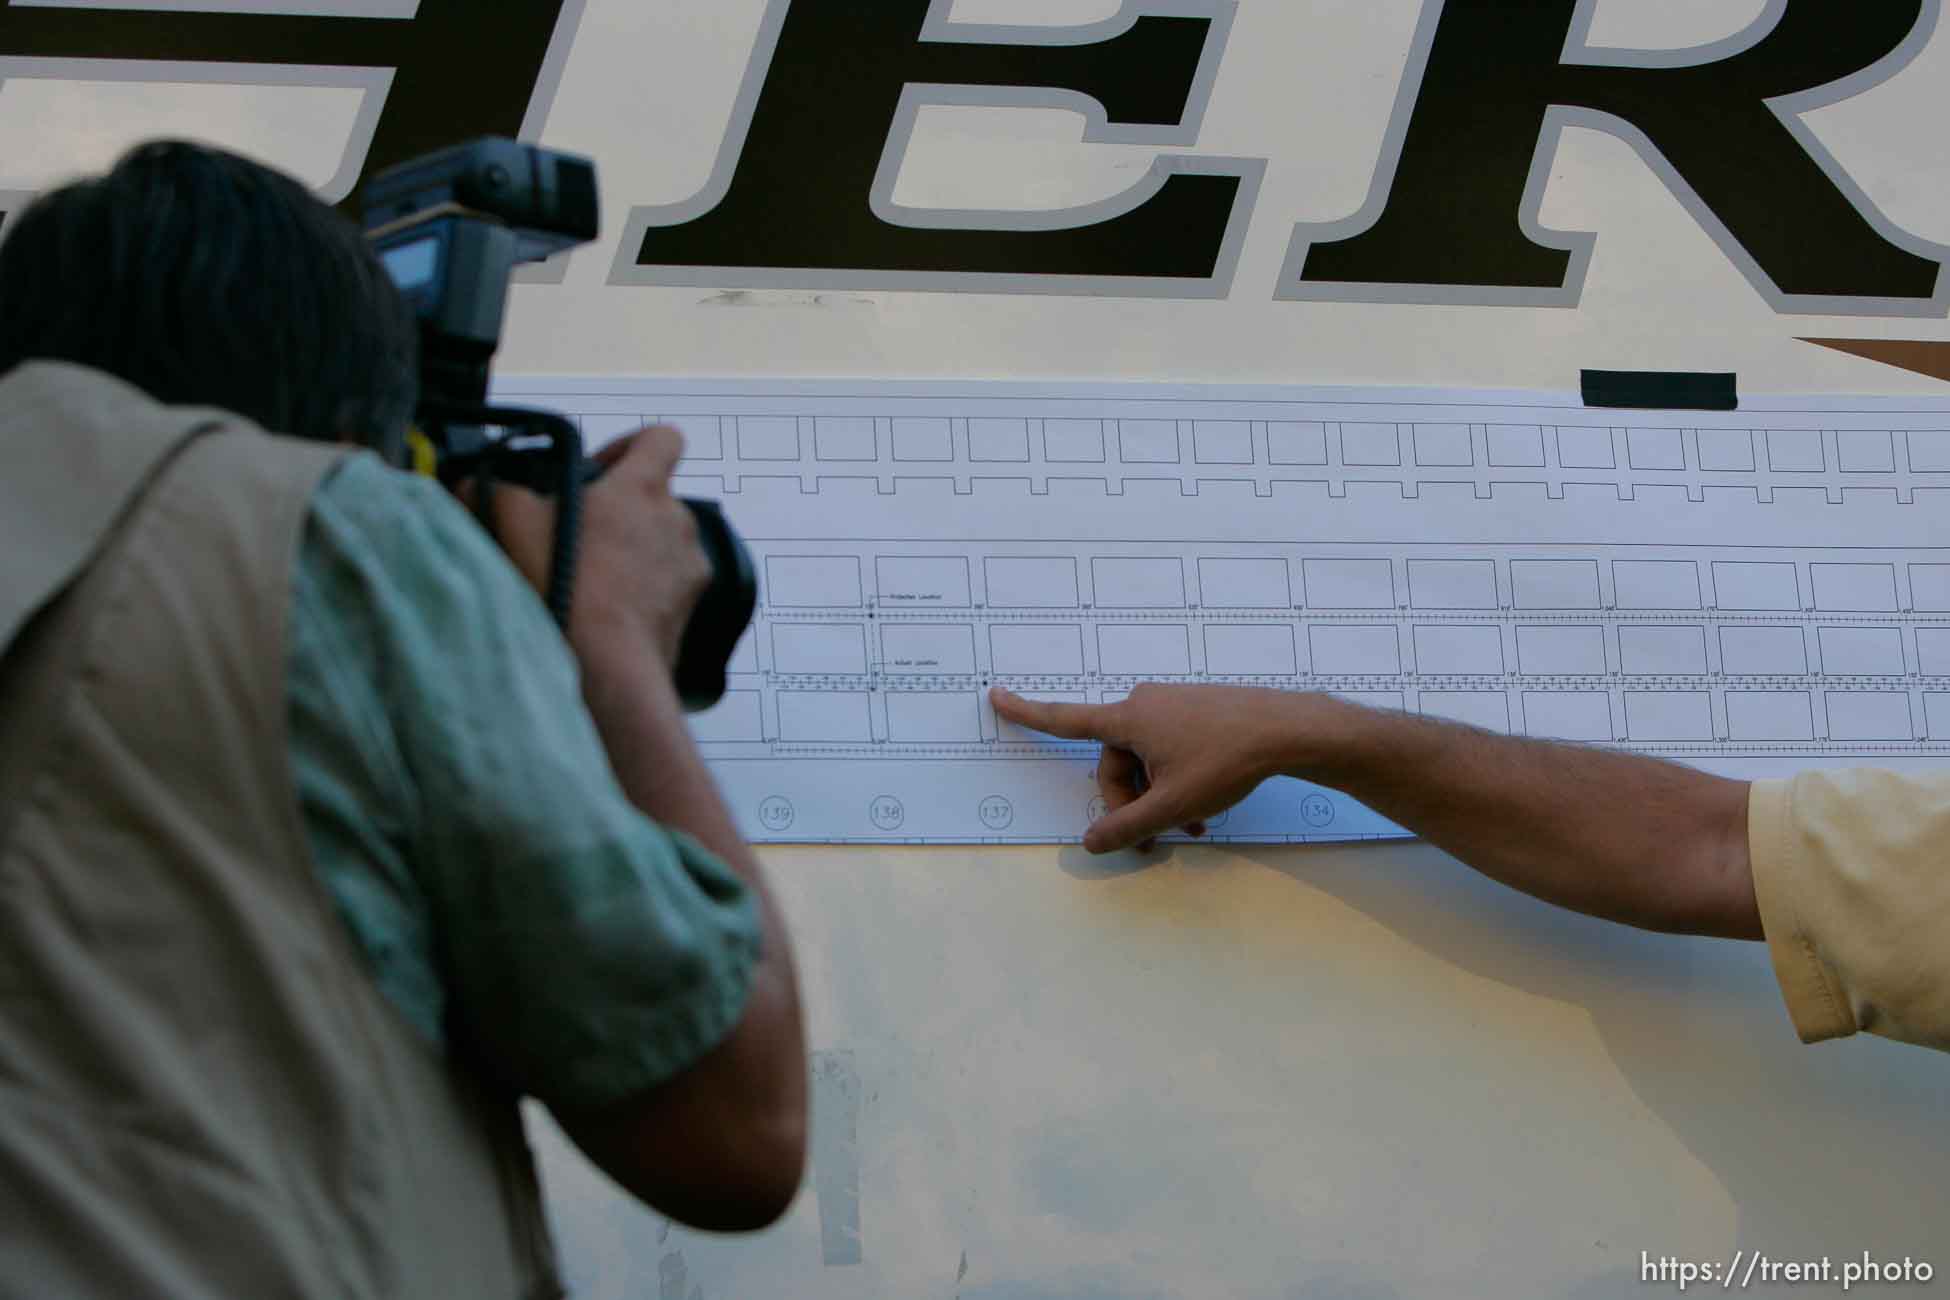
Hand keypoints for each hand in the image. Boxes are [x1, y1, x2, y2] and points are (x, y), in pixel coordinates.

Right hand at [458, 424, 708, 668]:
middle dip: (620, 511)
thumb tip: (475, 484)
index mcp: (643, 488)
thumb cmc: (568, 590)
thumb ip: (495, 490)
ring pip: (662, 545)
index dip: (632, 446)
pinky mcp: (692, 607)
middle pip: (655, 498)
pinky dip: (645, 592)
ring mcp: (691, 567)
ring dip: (633, 553)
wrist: (609, 668)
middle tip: (578, 535)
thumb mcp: (513, 525)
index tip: (600, 473)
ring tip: (592, 580)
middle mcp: (678, 521)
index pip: (662, 438)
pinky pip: (668, 587)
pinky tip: (609, 611)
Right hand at [991, 683, 1322, 852]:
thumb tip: (1090, 844)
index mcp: (1129, 719)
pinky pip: (1172, 747)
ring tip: (1194, 826)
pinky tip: (1206, 804)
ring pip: (1148, 759)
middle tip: (1159, 838)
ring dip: (1160, 794)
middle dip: (1132, 801)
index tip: (995, 696)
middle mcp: (1145, 703)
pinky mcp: (1198, 708)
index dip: (1027, 713)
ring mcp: (1173, 703)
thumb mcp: (1174, 804)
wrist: (1288, 729)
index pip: (1065, 719)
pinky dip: (1178, 778)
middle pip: (1117, 761)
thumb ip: (1128, 826)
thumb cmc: (1227, 762)